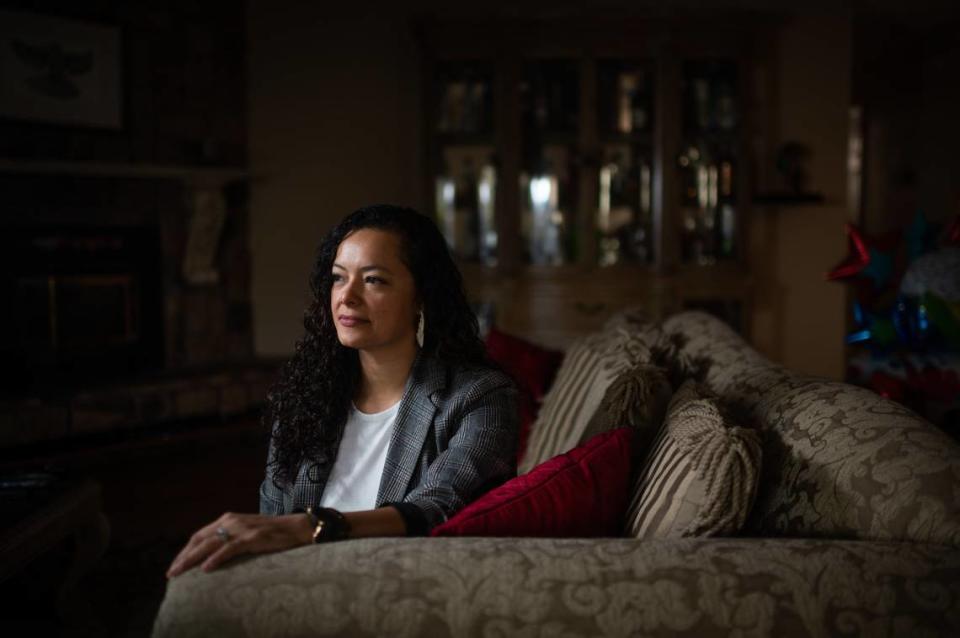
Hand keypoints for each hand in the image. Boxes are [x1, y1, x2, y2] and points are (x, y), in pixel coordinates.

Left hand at [166, 512, 312, 578]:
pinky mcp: (252, 537)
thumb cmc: (272, 534)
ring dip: (192, 559)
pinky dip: (215, 558)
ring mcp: (242, 529)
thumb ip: (230, 539)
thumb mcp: (246, 533)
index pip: (200, 535)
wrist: (296, 528)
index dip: (185, 550)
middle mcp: (231, 521)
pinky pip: (229, 548)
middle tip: (171, 573)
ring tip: (180, 572)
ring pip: (210, 543)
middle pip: (200, 539)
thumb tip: (211, 556)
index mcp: (228, 519)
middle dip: (183, 556)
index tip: (175, 565)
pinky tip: (205, 568)